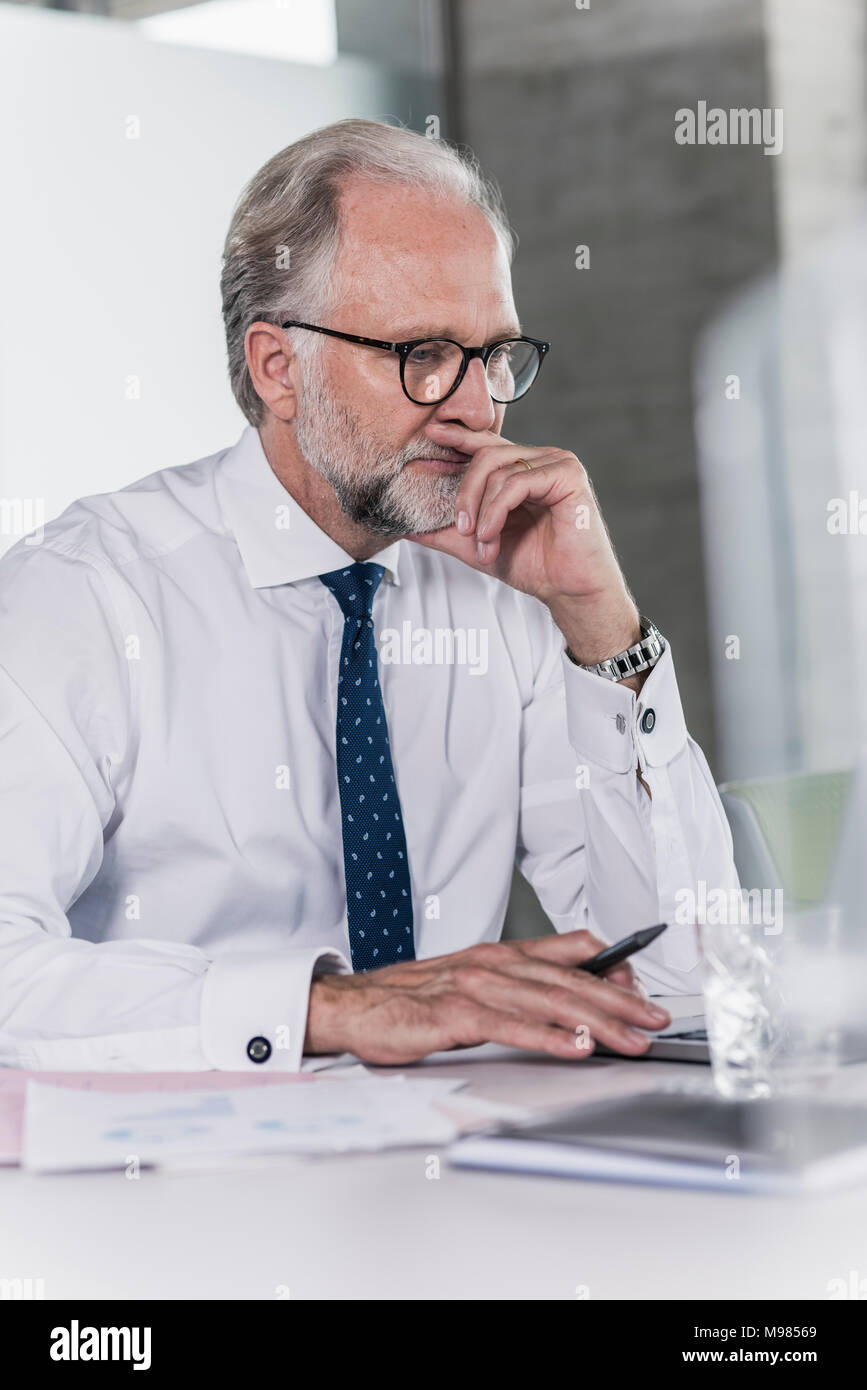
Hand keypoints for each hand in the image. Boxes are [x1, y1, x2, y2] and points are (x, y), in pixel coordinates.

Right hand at [303, 930, 670, 1064]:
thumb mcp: (475, 978)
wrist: (354, 1005)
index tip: (646, 989)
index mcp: (501, 954)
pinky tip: (575, 1046)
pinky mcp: (455, 1016)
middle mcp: (494, 964)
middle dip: (620, 1000)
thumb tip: (573, 982)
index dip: (613, 969)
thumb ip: (523, 978)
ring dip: (596, 1020)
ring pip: (548, 1000)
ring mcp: (475, 987)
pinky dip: (548, 1036)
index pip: (571, 953)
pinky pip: (511, 1026)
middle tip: (656, 1018)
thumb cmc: (414, 997)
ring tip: (631, 1038)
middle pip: (569, 980)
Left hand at [411, 423, 624, 604]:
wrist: (569, 590)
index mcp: (523, 469)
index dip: (459, 437)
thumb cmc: (534, 565)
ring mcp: (557, 463)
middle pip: (486, 456)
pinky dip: (497, 510)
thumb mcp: (477, 545)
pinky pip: (518, 482)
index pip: (486, 445)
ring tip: (484, 543)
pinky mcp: (568, 475)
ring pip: (499, 470)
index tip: (431, 432)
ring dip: (482, 512)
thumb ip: (444, 532)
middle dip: (465, 493)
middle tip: (461, 528)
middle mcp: (541, 459)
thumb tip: (405, 526)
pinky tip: (492, 534)